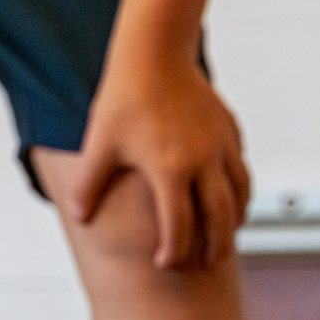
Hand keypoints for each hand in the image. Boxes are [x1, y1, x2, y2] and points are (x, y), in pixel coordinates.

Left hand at [67, 58, 249, 270]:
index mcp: (169, 169)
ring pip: (240, 192)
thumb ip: (89, 185)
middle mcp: (202, 160)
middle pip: (220, 217)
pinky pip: (240, 166)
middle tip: (207, 264)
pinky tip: (229, 197)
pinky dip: (238, 188)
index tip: (166, 265)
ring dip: (235, 219)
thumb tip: (79, 218)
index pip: (179, 226)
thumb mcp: (99, 145)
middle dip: (215, 246)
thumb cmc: (123, 99)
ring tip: (225, 236)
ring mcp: (220, 144)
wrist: (154, 53)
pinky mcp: (229, 128)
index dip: (174, 252)